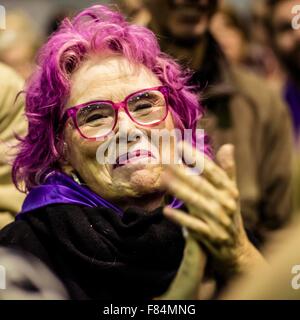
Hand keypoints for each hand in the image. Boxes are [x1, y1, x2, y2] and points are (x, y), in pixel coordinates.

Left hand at [162, 142, 265, 276]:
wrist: (236, 249)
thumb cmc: (230, 215)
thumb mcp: (231, 192)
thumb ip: (228, 170)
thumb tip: (228, 145)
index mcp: (230, 190)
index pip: (212, 171)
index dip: (196, 157)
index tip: (180, 145)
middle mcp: (226, 204)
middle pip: (202, 184)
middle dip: (183, 171)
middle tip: (165, 158)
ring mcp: (220, 221)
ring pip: (197, 203)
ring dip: (180, 190)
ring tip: (164, 179)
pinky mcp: (212, 237)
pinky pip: (194, 227)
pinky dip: (181, 219)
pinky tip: (166, 211)